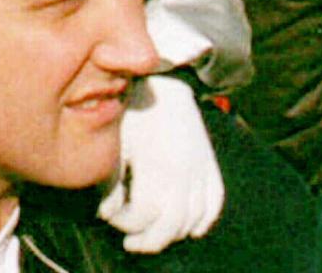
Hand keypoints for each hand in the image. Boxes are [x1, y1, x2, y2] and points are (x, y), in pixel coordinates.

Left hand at [98, 75, 224, 251]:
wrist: (165, 80)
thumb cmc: (134, 110)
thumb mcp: (117, 143)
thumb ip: (110, 182)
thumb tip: (107, 213)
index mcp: (158, 167)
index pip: (142, 216)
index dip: (124, 222)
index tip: (111, 215)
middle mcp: (184, 171)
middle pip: (171, 226)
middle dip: (149, 239)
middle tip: (130, 240)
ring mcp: (200, 167)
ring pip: (193, 217)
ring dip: (175, 232)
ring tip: (154, 234)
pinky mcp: (208, 161)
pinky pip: (214, 199)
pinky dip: (205, 218)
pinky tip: (192, 228)